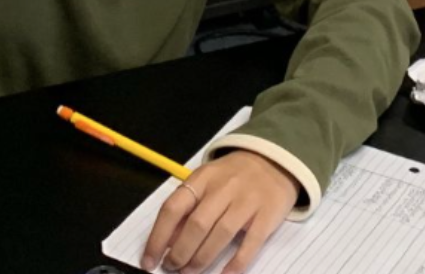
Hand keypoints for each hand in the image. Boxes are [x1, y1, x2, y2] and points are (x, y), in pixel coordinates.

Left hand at [143, 151, 298, 273]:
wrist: (275, 160)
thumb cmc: (234, 176)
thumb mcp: (206, 182)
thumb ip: (187, 208)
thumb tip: (166, 243)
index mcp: (202, 178)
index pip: (173, 209)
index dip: (157, 238)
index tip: (149, 261)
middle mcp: (224, 187)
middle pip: (197, 224)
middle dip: (180, 252)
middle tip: (173, 268)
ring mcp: (248, 200)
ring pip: (221, 234)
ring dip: (202, 258)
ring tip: (191, 271)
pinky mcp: (268, 214)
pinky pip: (251, 243)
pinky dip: (237, 262)